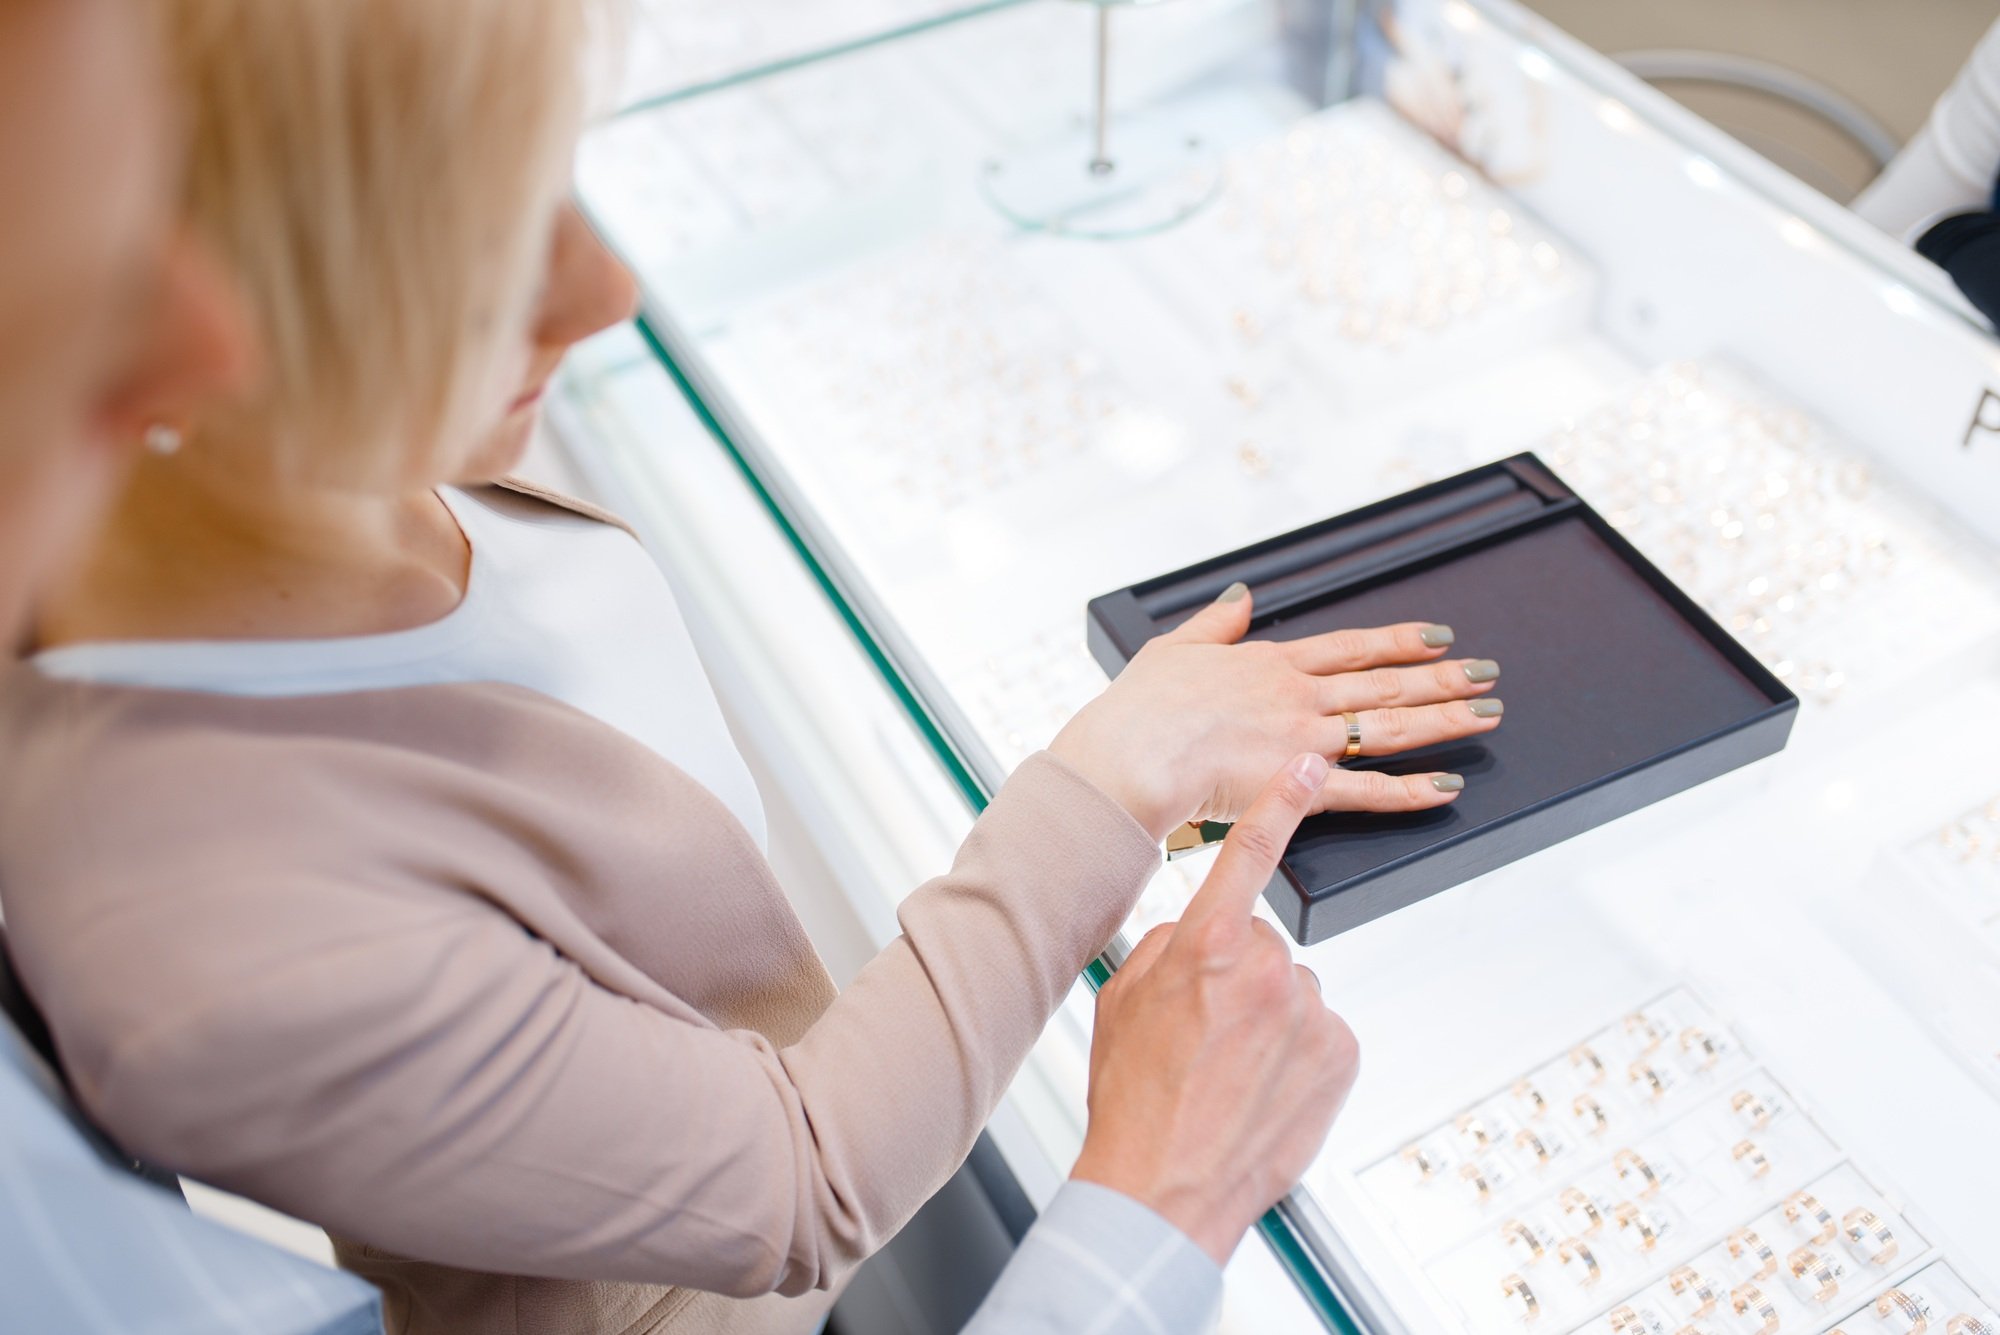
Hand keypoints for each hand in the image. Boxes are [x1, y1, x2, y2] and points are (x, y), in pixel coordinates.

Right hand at [1050, 583, 1500, 838]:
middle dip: (1443, 678)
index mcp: (1270, 665)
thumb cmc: (1142, 707)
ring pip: (1388, 726)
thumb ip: (1215, 623)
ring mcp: (1304, 742)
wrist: (1135, 753)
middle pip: (1385, 683)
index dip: (1400, 642)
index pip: (1351, 648)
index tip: (1439, 637)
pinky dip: (1410, 791)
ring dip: (1444, 720)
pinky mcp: (1298, 788)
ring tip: (1487, 714)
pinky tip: (1447, 787)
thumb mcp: (1175, 646)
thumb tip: (1240, 594)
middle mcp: (1298, 698)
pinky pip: (1367, 790)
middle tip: (1489, 673)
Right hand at [1069, 753, 1358, 1264]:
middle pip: (1260, 946)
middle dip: (1238, 978)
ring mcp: (1310, 1013)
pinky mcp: (1342, 1054)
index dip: (1279, 801)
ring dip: (1269, 1021)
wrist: (1163, 1190)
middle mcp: (1266, 971)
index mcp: (1205, 947)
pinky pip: (1320, 1034)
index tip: (1307, 763)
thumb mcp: (1122, 1000)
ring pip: (1292, 993)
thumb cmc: (1135, 1099)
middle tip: (1205, 1036)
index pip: (1248, 853)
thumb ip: (1167, 946)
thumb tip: (1196, 931)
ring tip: (1229, 1074)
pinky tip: (1260, 1090)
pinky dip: (1297, 1056)